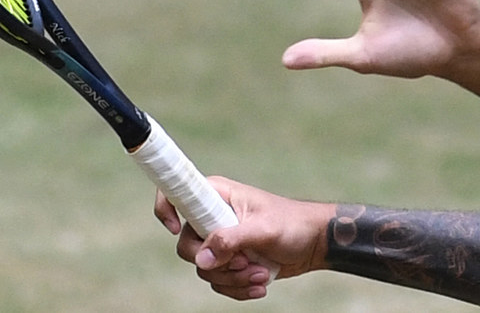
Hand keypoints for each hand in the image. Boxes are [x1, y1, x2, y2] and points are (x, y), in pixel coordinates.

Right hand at [155, 177, 332, 300]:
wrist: (314, 244)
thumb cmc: (293, 225)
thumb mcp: (263, 230)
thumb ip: (230, 240)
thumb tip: (201, 259)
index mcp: (216, 195)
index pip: (175, 193)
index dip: (165, 209)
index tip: (176, 229)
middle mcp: (212, 217)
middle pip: (188, 247)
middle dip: (216, 264)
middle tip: (244, 264)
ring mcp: (219, 241)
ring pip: (205, 270)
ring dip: (233, 279)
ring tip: (261, 274)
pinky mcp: (229, 261)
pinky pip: (218, 282)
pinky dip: (238, 288)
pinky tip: (261, 284)